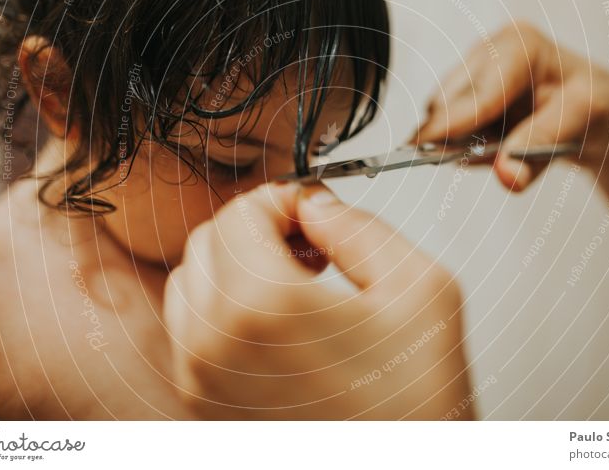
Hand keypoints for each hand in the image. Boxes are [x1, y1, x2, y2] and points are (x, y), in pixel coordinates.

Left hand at [163, 183, 472, 419]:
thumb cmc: (418, 404)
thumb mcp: (420, 287)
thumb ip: (357, 226)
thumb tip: (313, 206)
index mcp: (264, 307)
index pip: (240, 212)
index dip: (282, 202)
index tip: (311, 215)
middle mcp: (215, 346)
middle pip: (208, 242)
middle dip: (256, 230)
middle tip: (309, 247)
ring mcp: (202, 382)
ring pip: (190, 283)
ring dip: (234, 267)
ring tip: (292, 285)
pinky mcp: (203, 407)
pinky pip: (189, 330)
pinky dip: (222, 309)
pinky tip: (276, 324)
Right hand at [415, 22, 608, 190]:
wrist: (602, 113)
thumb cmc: (598, 109)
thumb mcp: (580, 126)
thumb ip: (539, 149)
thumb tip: (507, 176)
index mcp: (519, 45)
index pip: (477, 92)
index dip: (452, 124)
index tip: (421, 149)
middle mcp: (489, 50)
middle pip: (448, 101)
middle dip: (456, 136)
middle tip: (480, 160)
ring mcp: (474, 70)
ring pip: (440, 114)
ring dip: (462, 142)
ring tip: (503, 148)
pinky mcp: (465, 91)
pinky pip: (446, 125)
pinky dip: (465, 143)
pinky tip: (495, 143)